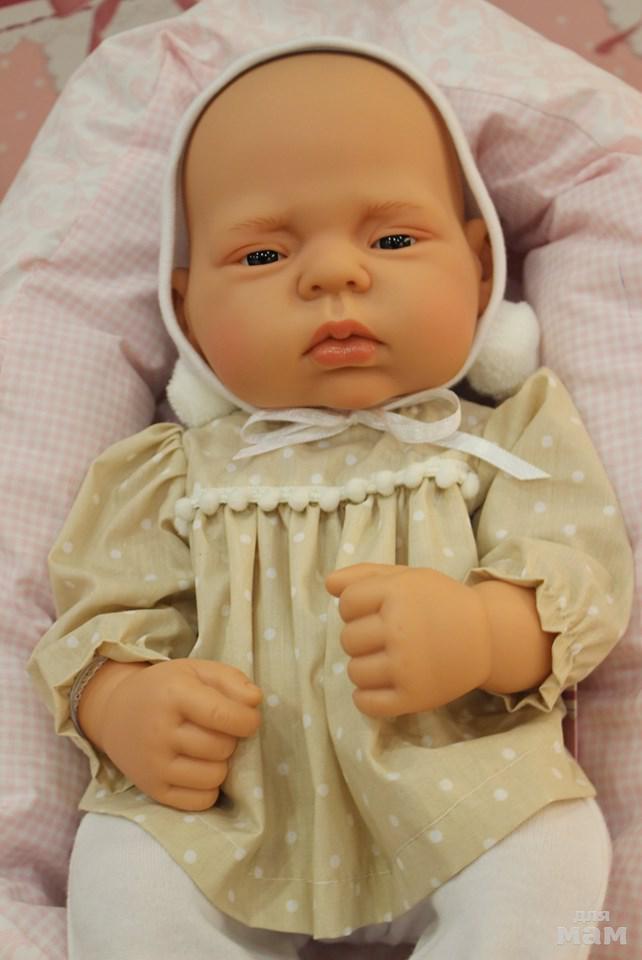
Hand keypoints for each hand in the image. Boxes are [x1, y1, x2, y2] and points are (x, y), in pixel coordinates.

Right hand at [88, 659, 261, 810]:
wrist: (115, 712)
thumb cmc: (165, 688)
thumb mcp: (196, 671)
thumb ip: (231, 680)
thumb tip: (255, 701)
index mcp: (173, 694)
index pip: (223, 715)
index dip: (247, 720)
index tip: (249, 719)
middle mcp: (160, 731)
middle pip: (222, 747)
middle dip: (230, 739)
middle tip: (216, 730)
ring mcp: (154, 764)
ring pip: (215, 776)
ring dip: (220, 763)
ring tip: (207, 748)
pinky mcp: (152, 789)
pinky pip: (201, 801)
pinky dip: (208, 787)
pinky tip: (198, 768)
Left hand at [326, 563, 491, 717]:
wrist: (487, 637)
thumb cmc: (439, 603)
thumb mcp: (407, 577)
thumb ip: (364, 575)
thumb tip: (328, 584)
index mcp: (398, 594)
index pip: (347, 603)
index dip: (356, 607)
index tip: (375, 610)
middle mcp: (401, 629)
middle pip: (347, 639)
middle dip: (361, 637)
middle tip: (386, 637)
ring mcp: (407, 666)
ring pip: (354, 672)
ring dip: (364, 666)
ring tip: (387, 660)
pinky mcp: (414, 697)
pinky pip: (366, 703)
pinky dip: (366, 698)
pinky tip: (382, 685)